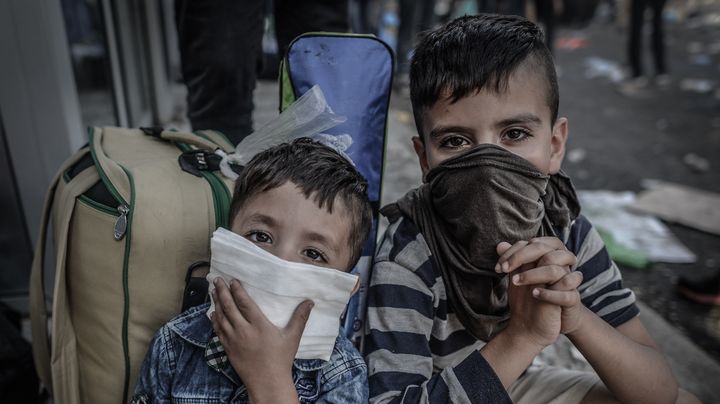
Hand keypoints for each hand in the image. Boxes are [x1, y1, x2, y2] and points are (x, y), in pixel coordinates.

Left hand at [211, 278, 312, 401]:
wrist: (267, 382)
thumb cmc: (281, 359)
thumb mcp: (293, 337)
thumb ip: (300, 318)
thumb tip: (309, 302)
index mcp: (259, 325)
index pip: (245, 303)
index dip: (237, 290)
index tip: (233, 280)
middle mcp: (244, 331)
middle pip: (229, 307)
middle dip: (222, 292)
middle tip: (217, 280)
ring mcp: (234, 340)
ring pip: (221, 318)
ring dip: (216, 303)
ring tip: (213, 292)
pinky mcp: (228, 349)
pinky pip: (218, 331)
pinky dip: (214, 320)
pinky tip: (212, 314)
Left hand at [499, 241, 561, 349]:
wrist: (553, 319)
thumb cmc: (538, 291)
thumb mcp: (524, 275)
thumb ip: (515, 260)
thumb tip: (500, 245)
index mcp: (551, 254)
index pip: (533, 243)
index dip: (514, 252)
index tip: (499, 266)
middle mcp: (562, 264)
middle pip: (544, 250)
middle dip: (520, 257)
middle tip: (504, 269)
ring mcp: (569, 280)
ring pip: (554, 270)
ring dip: (532, 275)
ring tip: (514, 282)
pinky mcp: (573, 298)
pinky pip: (565, 293)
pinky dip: (548, 293)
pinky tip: (533, 293)